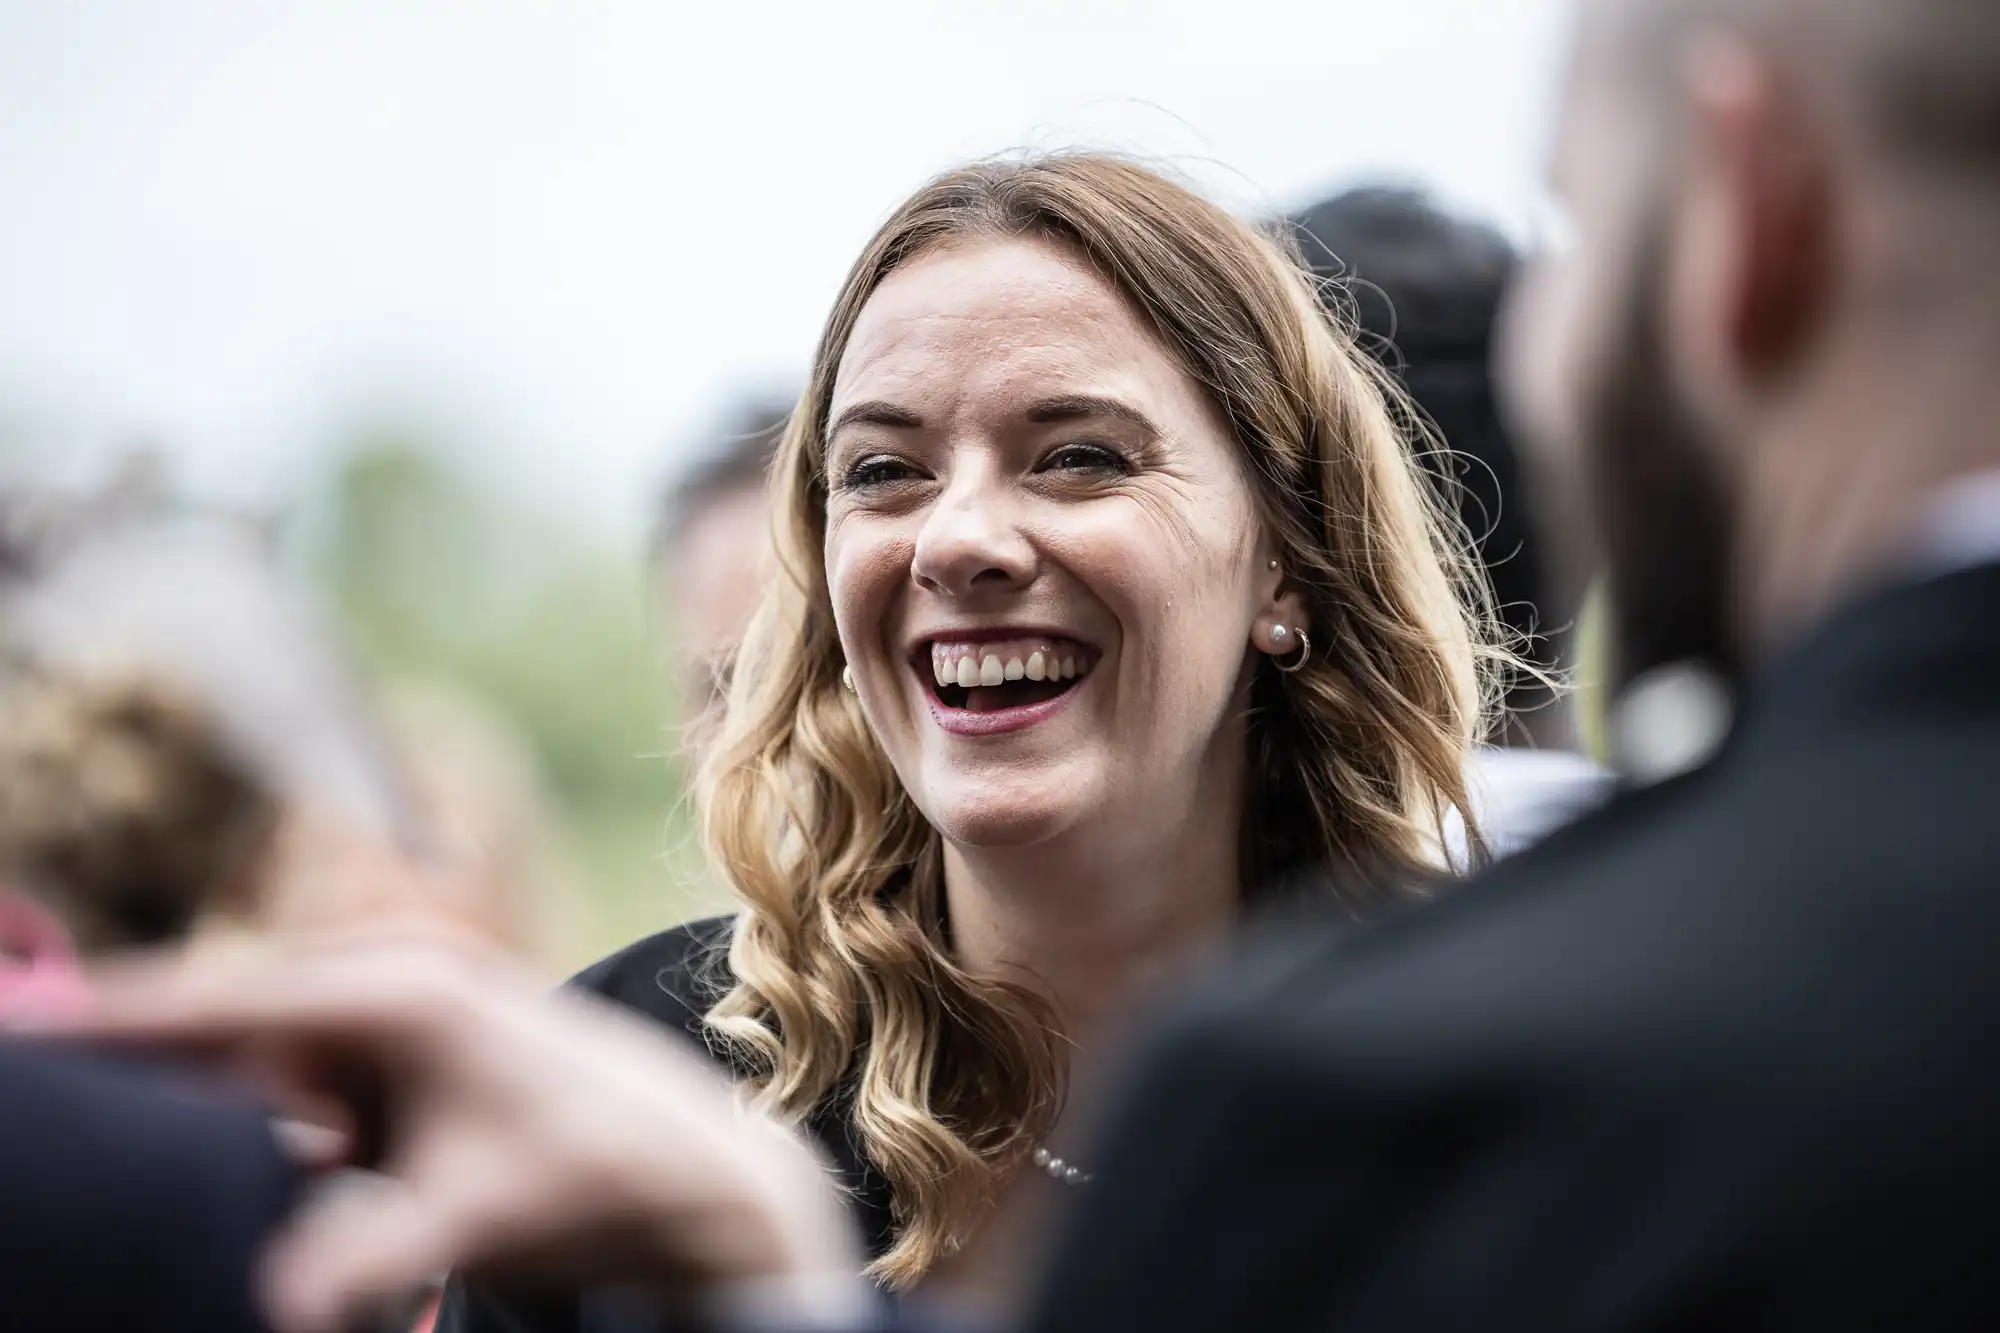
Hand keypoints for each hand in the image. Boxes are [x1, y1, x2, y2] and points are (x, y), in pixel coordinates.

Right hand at [20, 927, 862, 1332]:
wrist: (689, 1168)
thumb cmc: (595, 1174)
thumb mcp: (483, 1214)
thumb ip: (371, 1254)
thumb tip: (275, 1299)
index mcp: (400, 989)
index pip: (222, 999)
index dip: (118, 1020)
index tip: (32, 1037)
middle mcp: (390, 977)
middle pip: (227, 1033)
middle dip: (176, 1094)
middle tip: (192, 1144)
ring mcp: (394, 1007)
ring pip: (260, 1069)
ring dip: (245, 1131)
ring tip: (294, 1167)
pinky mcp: (399, 1048)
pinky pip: (301, 1086)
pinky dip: (285, 1134)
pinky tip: (317, 1169)